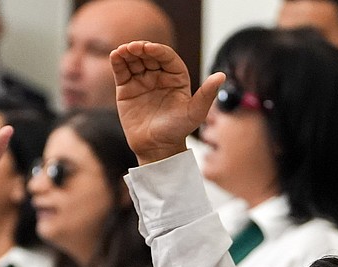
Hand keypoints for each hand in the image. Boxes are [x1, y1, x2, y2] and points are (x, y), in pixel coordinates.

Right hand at [110, 41, 223, 164]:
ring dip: (128, 53)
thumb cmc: (178, 131)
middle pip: (150, 56)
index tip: (149, 48)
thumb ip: (207, 94)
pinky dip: (118, 61)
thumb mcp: (195, 113)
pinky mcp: (126, 88)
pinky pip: (122, 71)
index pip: (167, 57)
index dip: (158, 50)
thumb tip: (222, 75)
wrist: (156, 148)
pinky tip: (115, 56)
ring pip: (135, 60)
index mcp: (176, 78)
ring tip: (123, 51)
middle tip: (134, 48)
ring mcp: (142, 81)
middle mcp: (159, 76)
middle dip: (141, 49)